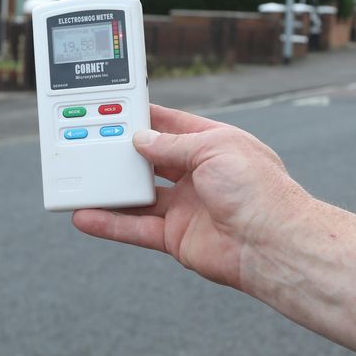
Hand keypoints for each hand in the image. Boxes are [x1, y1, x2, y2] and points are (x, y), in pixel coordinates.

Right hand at [72, 104, 310, 290]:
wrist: (275, 246)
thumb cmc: (259, 190)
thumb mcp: (214, 148)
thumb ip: (172, 144)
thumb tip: (141, 139)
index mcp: (212, 146)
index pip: (170, 125)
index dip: (144, 117)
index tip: (115, 109)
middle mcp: (197, 175)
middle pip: (149, 160)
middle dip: (121, 152)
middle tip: (89, 141)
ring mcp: (185, 207)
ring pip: (137, 195)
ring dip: (110, 189)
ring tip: (81, 179)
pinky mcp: (174, 237)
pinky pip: (135, 227)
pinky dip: (109, 223)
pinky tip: (86, 216)